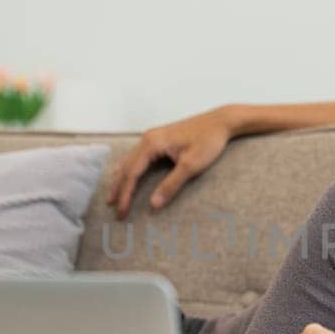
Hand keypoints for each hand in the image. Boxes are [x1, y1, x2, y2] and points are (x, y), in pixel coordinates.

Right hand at [106, 107, 236, 217]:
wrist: (221, 121)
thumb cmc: (208, 140)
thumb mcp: (191, 166)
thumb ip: (171, 185)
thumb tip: (153, 204)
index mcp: (152, 143)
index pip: (132, 173)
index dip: (125, 194)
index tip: (122, 211)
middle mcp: (148, 138)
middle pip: (126, 166)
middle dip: (119, 188)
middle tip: (113, 208)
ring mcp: (152, 137)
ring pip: (129, 160)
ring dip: (121, 178)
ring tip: (114, 195)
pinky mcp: (159, 138)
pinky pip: (137, 156)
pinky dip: (130, 169)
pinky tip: (128, 176)